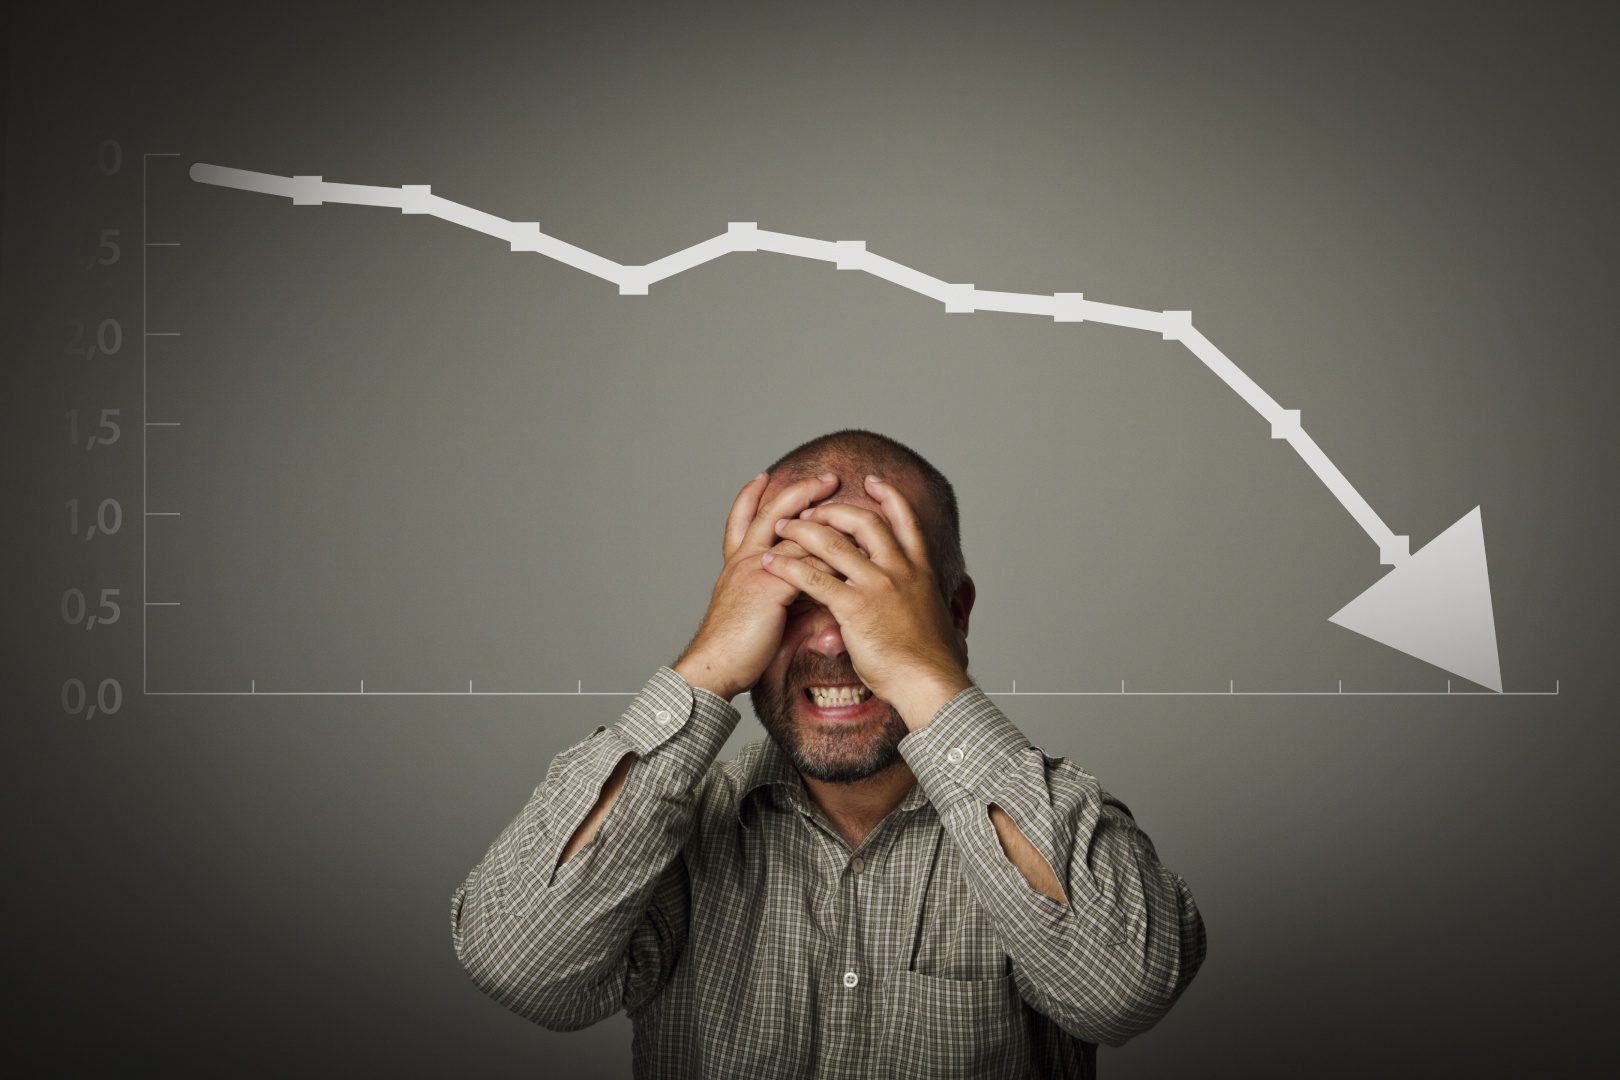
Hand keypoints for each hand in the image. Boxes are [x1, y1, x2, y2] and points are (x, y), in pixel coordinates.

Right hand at [673, 472, 841, 699]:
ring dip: (828, 521)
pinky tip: (853, 556)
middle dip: (801, 492)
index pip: (742, 520)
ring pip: (796, 534)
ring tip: (854, 513)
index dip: (751, 497)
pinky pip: (807, 565)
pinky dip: (831, 559)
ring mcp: (755, 570)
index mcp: (737, 564)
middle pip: (773, 513)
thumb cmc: (736, 648)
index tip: (763, 477)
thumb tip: (814, 596)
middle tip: (827, 478)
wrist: (714, 666)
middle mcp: (744, 560)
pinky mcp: (769, 587)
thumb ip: (783, 596)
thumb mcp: (757, 612)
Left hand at [762, 474, 970, 724]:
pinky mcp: (855, 607)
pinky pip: (814, 578)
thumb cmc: (929, 660)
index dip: (888, 496)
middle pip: (863, 521)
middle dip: (832, 510)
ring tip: (780, 528)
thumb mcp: (933, 617)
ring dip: (801, 530)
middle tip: (810, 510)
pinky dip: (787, 567)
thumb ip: (923, 601)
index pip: (905, 520)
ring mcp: (877, 585)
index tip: (872, 481)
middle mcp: (900, 570)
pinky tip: (771, 565)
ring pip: (832, 542)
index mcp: (920, 570)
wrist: (930, 682)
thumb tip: (928, 604)